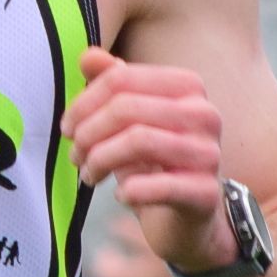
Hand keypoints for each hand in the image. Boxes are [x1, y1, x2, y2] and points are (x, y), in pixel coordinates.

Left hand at [62, 47, 228, 274]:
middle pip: (127, 107)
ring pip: (139, 140)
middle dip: (88, 133)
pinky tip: (121, 195)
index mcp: (187, 86)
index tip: (67, 128)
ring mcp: (209, 153)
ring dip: (101, 160)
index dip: (84, 103)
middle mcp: (204, 114)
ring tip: (89, 175)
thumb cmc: (155, 163)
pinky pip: (159, 185)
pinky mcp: (206, 192)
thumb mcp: (129, 121)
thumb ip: (111, 84)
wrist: (190, 220)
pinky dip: (130, 190)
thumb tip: (88, 56)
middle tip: (74, 156)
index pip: (120, 78)